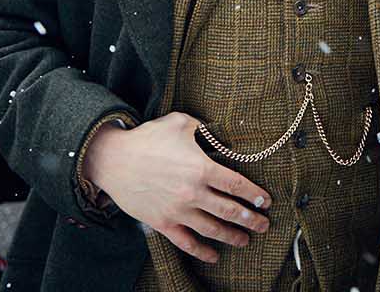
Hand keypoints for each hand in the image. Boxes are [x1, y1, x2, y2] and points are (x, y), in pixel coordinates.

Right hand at [82, 111, 271, 263]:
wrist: (113, 160)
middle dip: (251, 220)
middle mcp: (193, 193)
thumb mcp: (179, 122)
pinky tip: (214, 255)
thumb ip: (204, 128)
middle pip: (230, 211)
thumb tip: (219, 132)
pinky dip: (202, 251)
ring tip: (246, 239)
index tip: (266, 201)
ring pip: (212, 229)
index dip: (255, 195)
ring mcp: (178, 211)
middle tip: (264, 224)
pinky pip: (186, 242)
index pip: (237, 185)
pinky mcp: (163, 223)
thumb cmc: (147, 138)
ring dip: (233, 236)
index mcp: (202, 168)